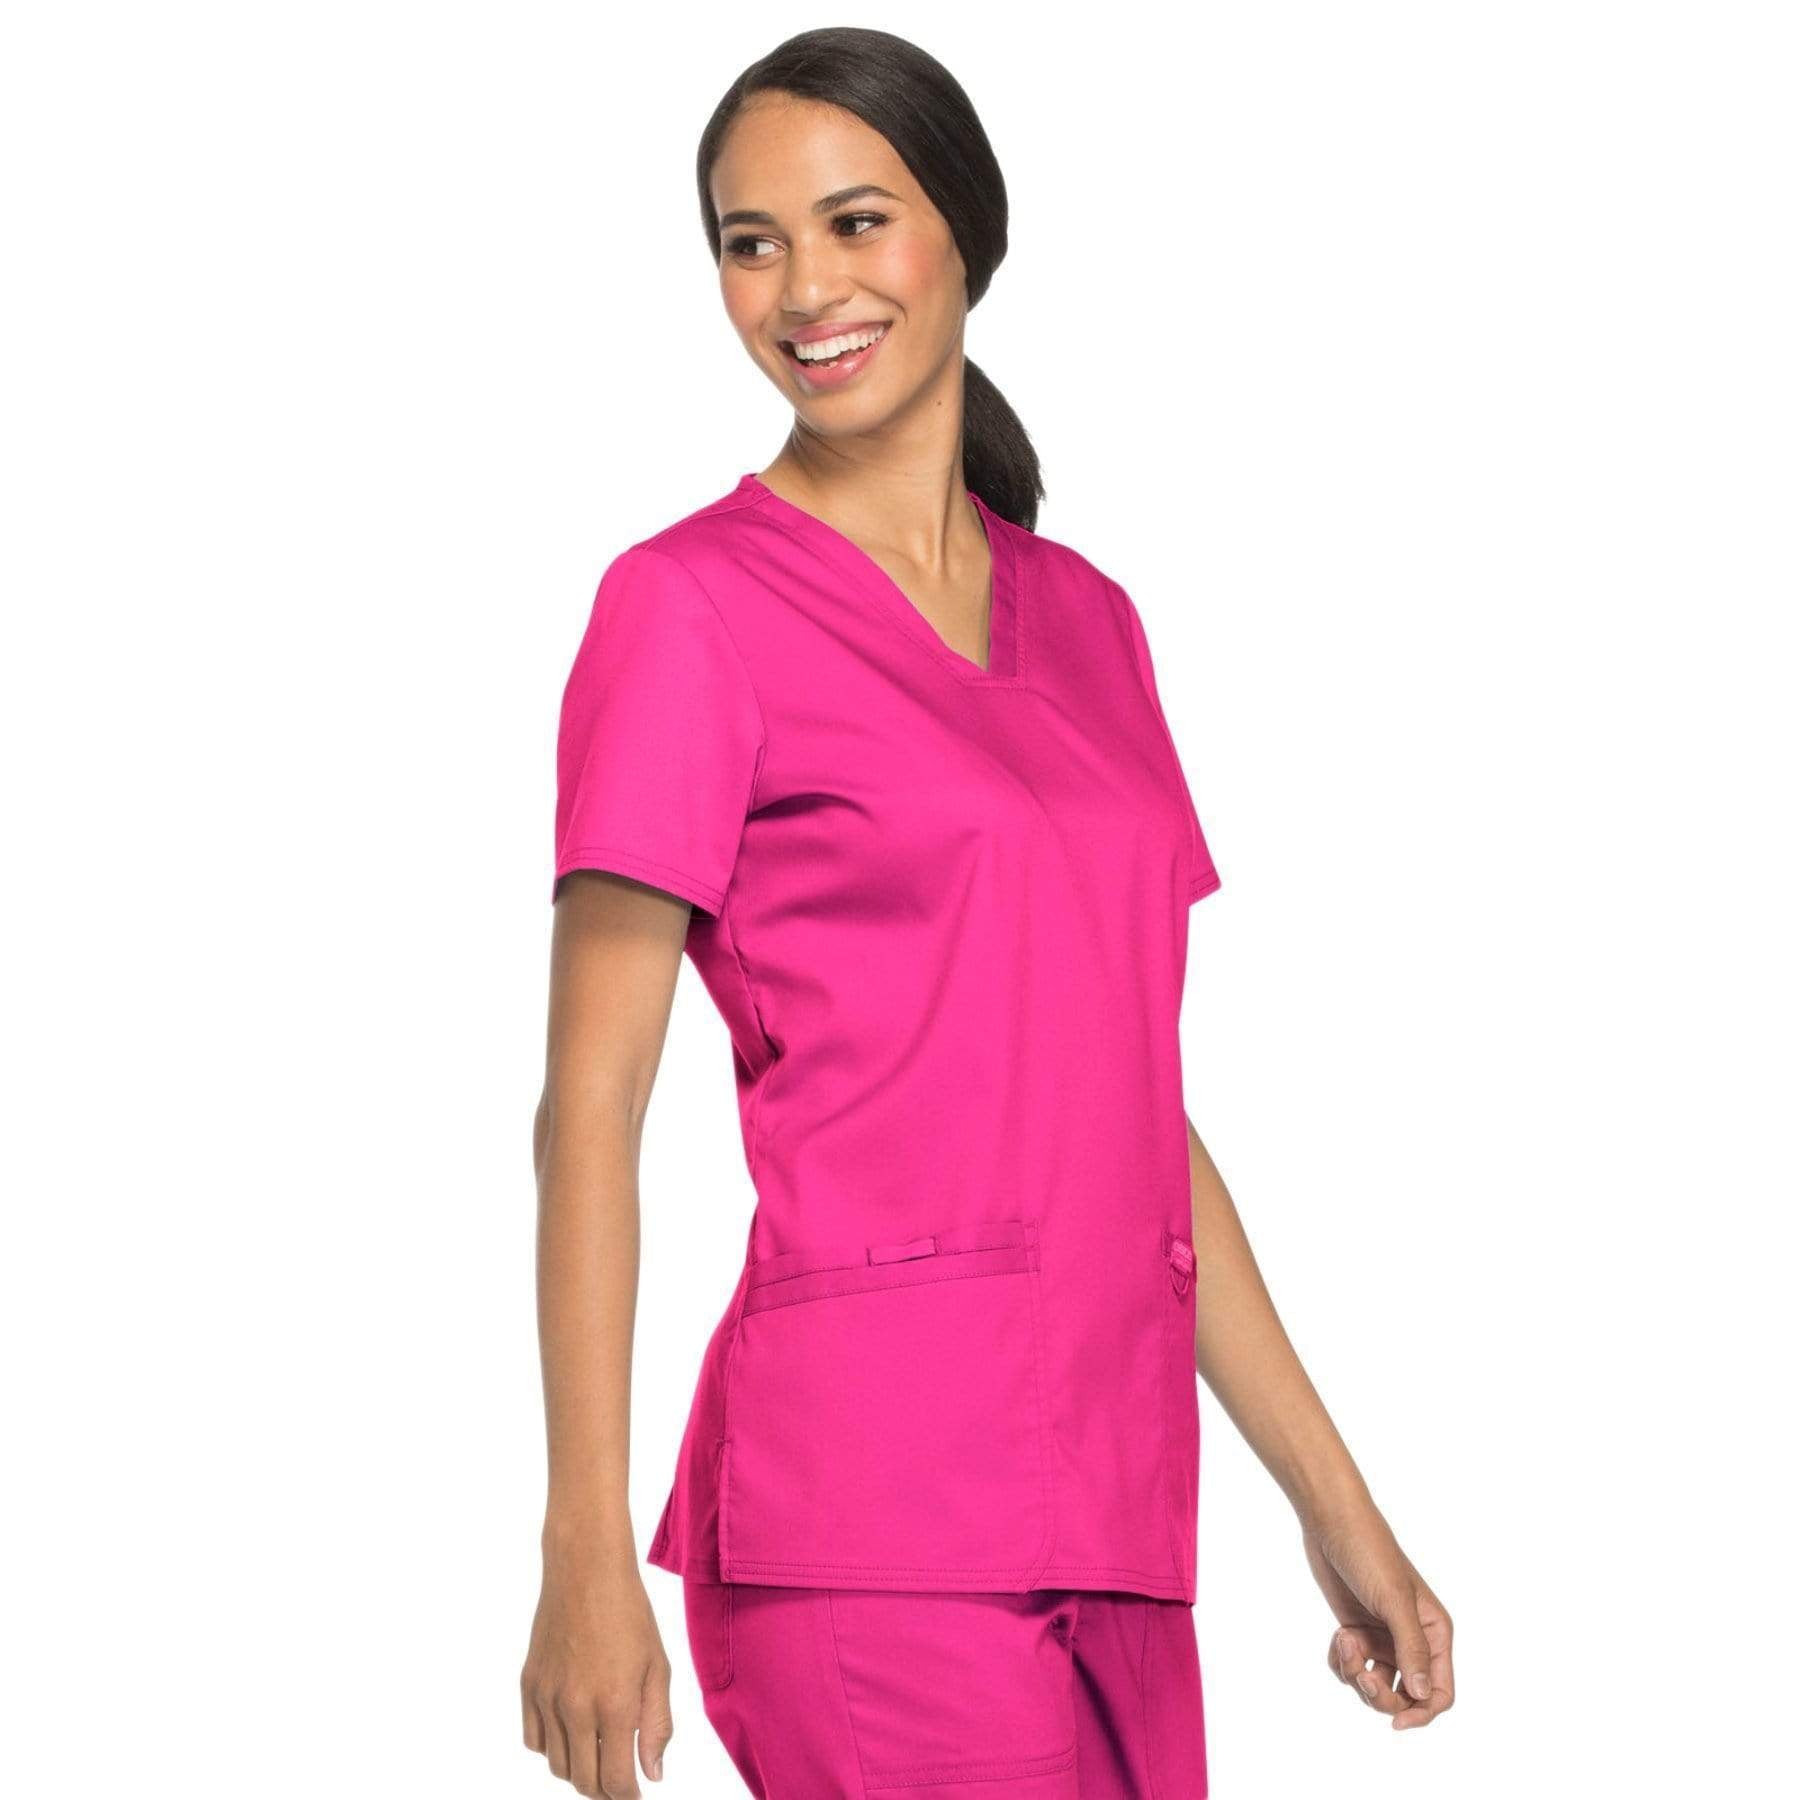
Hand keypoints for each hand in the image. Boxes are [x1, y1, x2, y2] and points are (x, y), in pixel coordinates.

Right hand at [521, 1542, 672, 1794]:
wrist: (586, 1571)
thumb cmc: (630, 1613)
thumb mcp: (658, 1666)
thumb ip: (657, 1724)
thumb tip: (652, 1774)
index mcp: (616, 1705)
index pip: (616, 1781)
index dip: (628, 1797)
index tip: (637, 1794)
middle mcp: (577, 1709)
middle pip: (584, 1782)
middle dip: (605, 1790)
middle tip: (620, 1779)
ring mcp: (548, 1699)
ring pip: (557, 1766)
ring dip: (579, 1771)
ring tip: (599, 1754)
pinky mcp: (529, 1685)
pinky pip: (534, 1740)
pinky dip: (552, 1748)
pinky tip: (572, 1733)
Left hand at [1304, 1505, 1454, 1729]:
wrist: (1331, 1522)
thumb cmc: (1370, 1552)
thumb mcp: (1394, 1600)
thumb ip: (1411, 1647)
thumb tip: (1422, 1695)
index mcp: (1434, 1633)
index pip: (1440, 1692)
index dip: (1423, 1714)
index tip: (1397, 1722)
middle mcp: (1412, 1639)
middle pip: (1406, 1698)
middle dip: (1381, 1696)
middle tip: (1360, 1673)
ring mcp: (1383, 1636)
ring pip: (1376, 1686)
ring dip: (1355, 1674)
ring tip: (1344, 1641)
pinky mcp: (1357, 1631)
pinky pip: (1351, 1668)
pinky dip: (1341, 1662)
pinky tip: (1338, 1635)